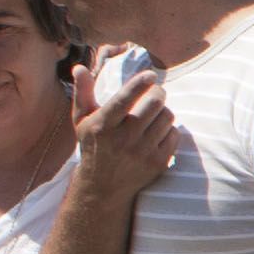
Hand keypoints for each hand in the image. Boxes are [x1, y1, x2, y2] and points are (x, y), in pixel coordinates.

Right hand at [67, 70, 177, 201]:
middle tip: (155, 92)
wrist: (103, 187)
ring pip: (167, 117)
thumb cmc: (93, 145)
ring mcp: (141, 152)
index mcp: (102, 125)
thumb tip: (79, 67)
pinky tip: (157, 132)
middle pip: (154, 104)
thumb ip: (82, 93)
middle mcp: (122, 139)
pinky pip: (174, 134)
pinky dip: (169, 130)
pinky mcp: (158, 163)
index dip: (139, 84)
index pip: (123, 100)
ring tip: (154, 114)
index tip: (151, 75)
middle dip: (158, 93)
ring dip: (164, 111)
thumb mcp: (82, 121)